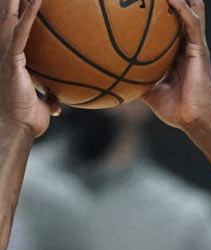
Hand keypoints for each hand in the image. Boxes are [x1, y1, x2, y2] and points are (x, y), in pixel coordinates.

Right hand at [0, 0, 59, 137]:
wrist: (16, 127)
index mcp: (11, 60)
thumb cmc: (26, 121)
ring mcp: (5, 54)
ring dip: (15, 0)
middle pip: (6, 17)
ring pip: (9, 17)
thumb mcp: (42, 108)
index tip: (26, 0)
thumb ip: (48, 100)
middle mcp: (4, 52)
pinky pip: (22, 31)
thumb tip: (57, 104)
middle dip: (10, 1)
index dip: (16, 14)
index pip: (14, 32)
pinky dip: (30, 14)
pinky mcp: (10, 58)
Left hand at [142, 0, 210, 132]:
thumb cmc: (175, 110)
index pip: (169, 21)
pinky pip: (193, 23)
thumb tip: (111, 76)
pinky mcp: (200, 50)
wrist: (193, 121)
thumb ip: (134, 79)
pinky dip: (183, 8)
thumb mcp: (148, 91)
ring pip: (190, 9)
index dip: (160, 7)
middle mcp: (186, 44)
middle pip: (182, 9)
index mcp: (176, 51)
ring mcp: (195, 45)